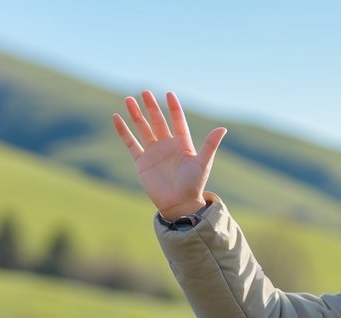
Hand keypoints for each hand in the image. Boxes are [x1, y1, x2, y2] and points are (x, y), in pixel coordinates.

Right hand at [112, 91, 226, 218]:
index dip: (173, 108)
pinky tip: (116, 117)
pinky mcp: (141, 162)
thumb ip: (210, 145)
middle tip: (145, 91)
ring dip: (136, 114)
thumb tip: (223, 128)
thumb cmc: (193, 185)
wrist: (179, 204)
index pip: (177, 121)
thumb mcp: (202, 163)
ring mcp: (153, 153)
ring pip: (142, 129)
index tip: (169, 94)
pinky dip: (123, 131)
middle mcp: (167, 146)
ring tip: (129, 99)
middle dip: (151, 107)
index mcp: (182, 144)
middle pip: (157, 121)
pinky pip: (130, 143)